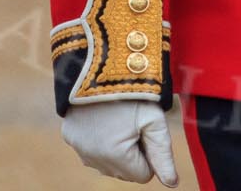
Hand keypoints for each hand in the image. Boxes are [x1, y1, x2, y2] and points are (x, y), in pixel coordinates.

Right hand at [61, 99, 177, 185]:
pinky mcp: (69, 136)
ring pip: (106, 164)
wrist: (100, 62)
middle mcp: (93, 158)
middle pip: (124, 172)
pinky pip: (90, 150)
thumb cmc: (133, 91)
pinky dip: (98, 140)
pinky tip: (102, 118)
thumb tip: (172, 183)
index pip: (143, 176)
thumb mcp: (154, 120)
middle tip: (131, 122)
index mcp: (116, 155)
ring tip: (117, 118)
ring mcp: (78, 148)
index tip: (144, 130)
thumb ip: (163, 155)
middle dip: (132, 153)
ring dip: (115, 149)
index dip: (148, 153)